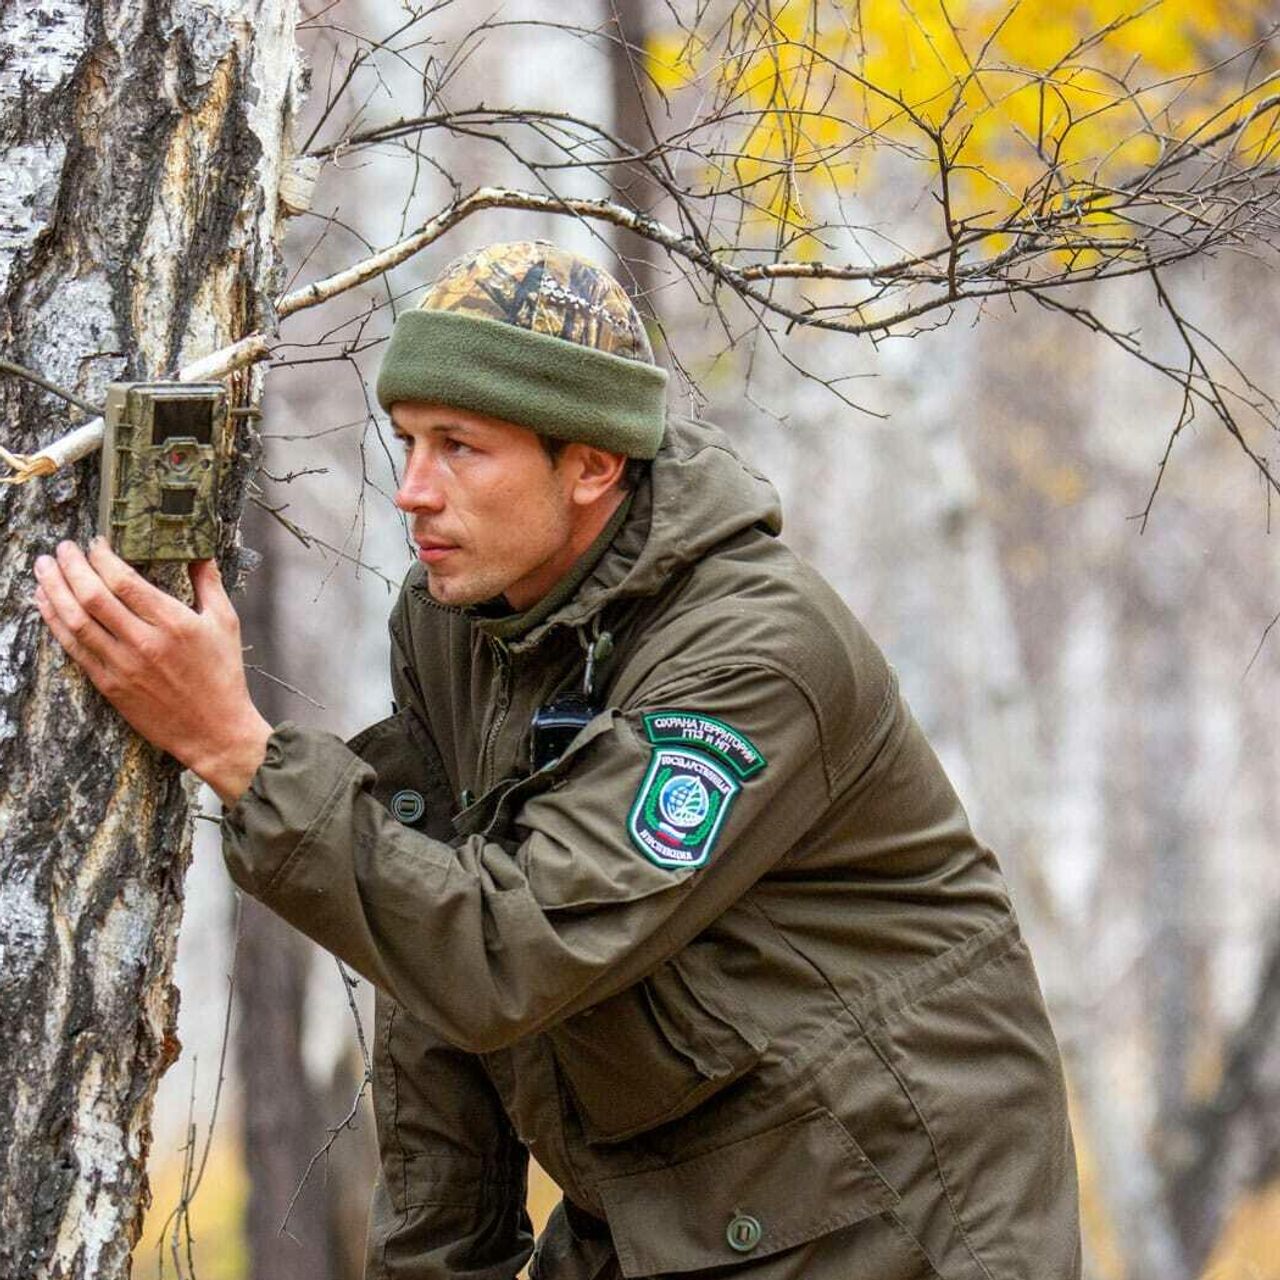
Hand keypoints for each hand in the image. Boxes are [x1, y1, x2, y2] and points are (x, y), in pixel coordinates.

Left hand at [32, 538, 272, 804]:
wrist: (214, 730)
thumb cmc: (223, 675)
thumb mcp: (226, 624)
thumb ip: (209, 584)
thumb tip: (200, 553)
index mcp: (174, 622)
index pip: (125, 581)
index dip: (102, 557)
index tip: (94, 543)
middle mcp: (144, 642)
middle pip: (94, 596)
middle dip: (71, 567)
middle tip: (61, 548)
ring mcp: (123, 665)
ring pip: (76, 620)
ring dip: (54, 590)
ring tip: (43, 568)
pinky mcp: (110, 685)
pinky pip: (74, 648)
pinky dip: (55, 623)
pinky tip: (45, 604)